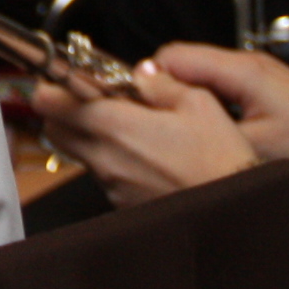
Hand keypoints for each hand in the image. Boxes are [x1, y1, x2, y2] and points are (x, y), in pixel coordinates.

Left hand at [36, 41, 288, 204]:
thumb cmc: (223, 163)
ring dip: (93, 136)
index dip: (53, 86)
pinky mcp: (124, 204)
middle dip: (66, 111)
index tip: (66, 79)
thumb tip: (140, 72)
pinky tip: (147, 157)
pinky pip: (105, 176)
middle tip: (94, 100)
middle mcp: (105, 158)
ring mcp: (112, 185)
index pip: (50, 102)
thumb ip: (160, 83)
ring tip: (132, 129)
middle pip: (55, 128)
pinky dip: (115, 162)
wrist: (238, 216)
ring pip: (80, 153)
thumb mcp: (199, 104)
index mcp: (115, 126)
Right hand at [154, 41, 288, 161]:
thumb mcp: (258, 144)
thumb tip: (166, 122)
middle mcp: (242, 61)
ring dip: (181, 93)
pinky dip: (201, 97)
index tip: (135, 105)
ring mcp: (250, 69)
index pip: (172, 56)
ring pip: (196, 71)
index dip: (148, 78)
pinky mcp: (257, 80)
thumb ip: (210, 128)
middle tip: (151, 119)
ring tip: (175, 124)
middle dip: (160, 86)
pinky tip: (203, 124)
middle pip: (180, 60)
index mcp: (239, 70)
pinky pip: (214, 80)